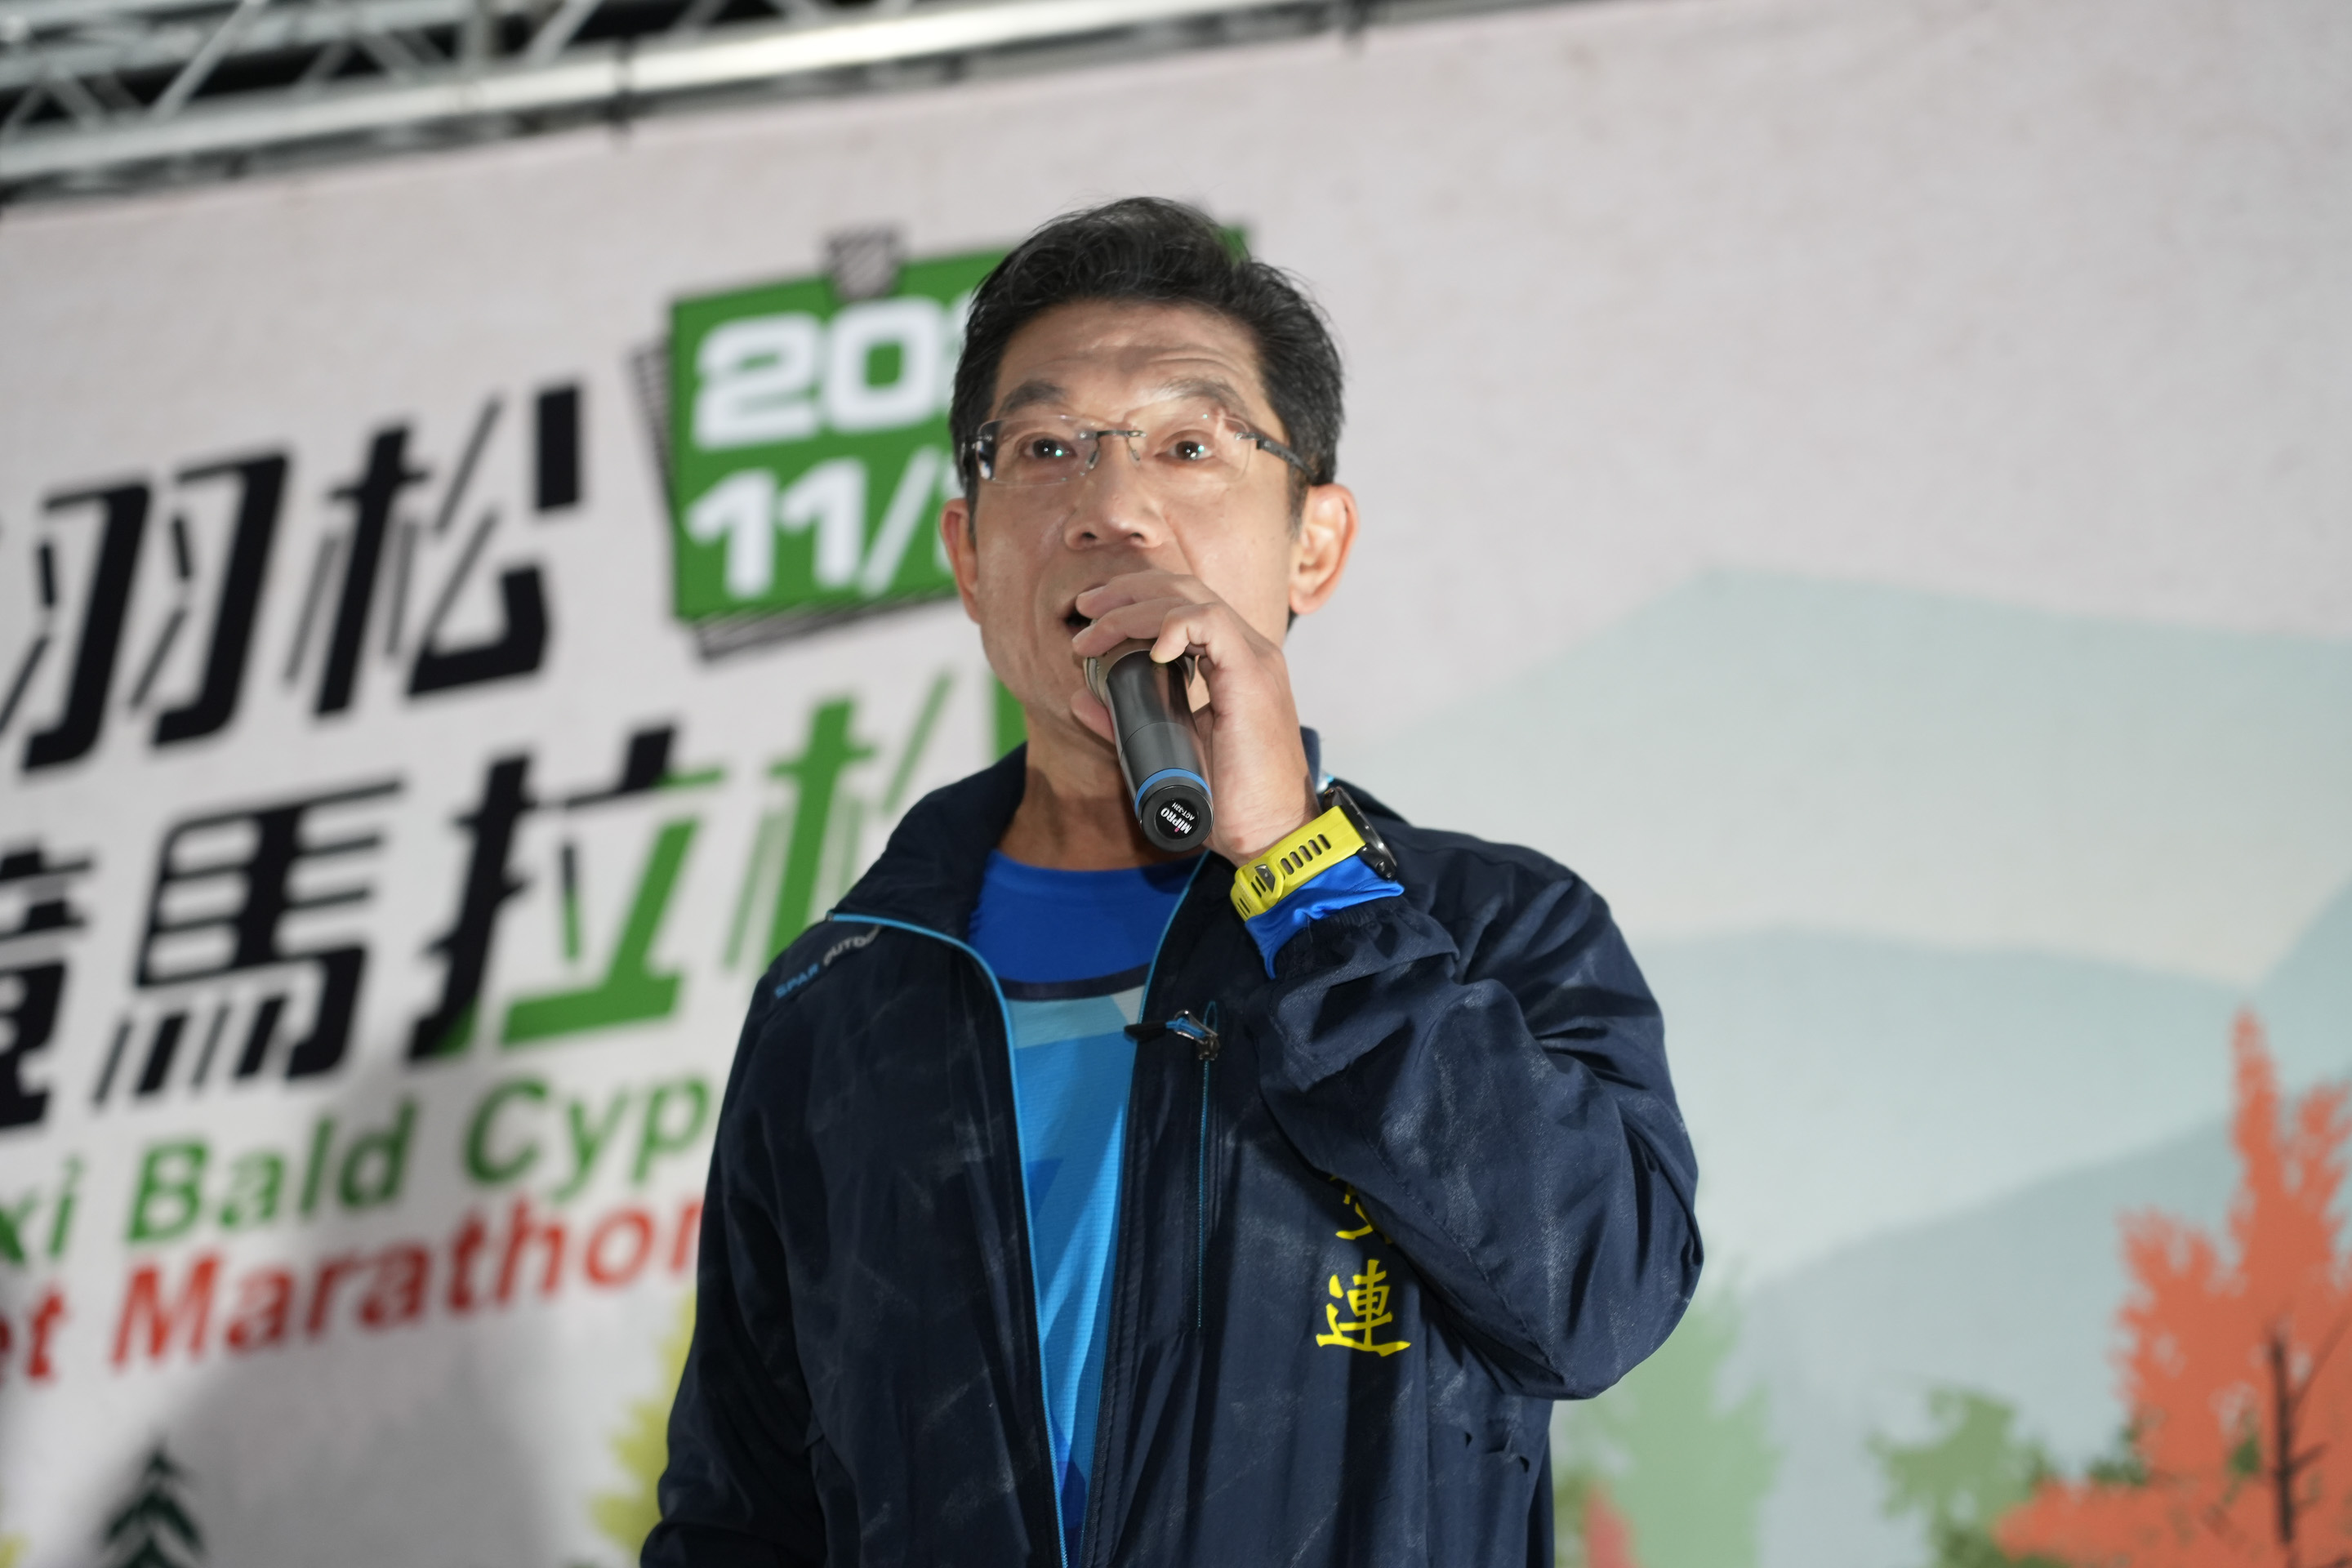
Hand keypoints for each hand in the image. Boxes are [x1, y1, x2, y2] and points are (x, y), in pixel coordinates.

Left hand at [1070, 570, 1317, 863]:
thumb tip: (1080, 698)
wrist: (1271, 835)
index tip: (1090, 617)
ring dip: (1134, 608)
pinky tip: (1146, 649)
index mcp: (1231, 664)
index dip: (1134, 600)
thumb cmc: (1228, 802)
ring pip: (1191, 599)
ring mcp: (1254, 661)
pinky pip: (1211, 623)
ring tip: (1095, 632)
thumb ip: (1125, 722)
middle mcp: (1247, 653)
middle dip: (1126, 591)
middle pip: (1184, 589)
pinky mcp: (1252, 677)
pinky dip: (1172, 625)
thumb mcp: (1166, 752)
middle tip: (1083, 609)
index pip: (1184, 605)